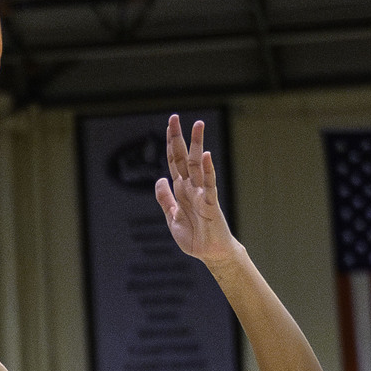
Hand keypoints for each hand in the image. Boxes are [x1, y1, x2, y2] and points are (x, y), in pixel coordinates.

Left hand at [155, 115, 240, 266]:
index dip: (171, 143)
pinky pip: (209, 184)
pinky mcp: (211, 204)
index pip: (175, 161)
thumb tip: (159, 179)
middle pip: (184, 157)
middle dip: (180, 138)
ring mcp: (202, 193)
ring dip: (197, 145)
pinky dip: (207, 170)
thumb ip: (165, 199)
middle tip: (175, 117)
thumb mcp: (172, 217)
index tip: (170, 124)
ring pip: (198, 165)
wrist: (210, 253)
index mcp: (181, 189)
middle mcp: (191, 187)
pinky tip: (206, 156)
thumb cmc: (194, 236)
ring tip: (198, 125)